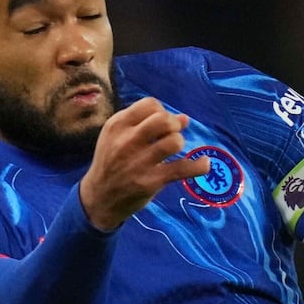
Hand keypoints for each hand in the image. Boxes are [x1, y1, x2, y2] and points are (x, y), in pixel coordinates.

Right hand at [78, 97, 210, 231]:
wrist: (98, 199)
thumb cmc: (111, 163)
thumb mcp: (118, 138)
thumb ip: (146, 124)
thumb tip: (185, 118)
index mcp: (117, 125)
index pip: (150, 104)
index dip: (161, 111)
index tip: (160, 124)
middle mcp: (127, 142)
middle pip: (163, 119)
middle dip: (173, 124)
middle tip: (171, 134)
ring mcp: (139, 163)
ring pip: (174, 141)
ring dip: (179, 142)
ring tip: (175, 150)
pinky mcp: (150, 182)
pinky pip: (182, 169)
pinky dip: (198, 166)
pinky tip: (204, 164)